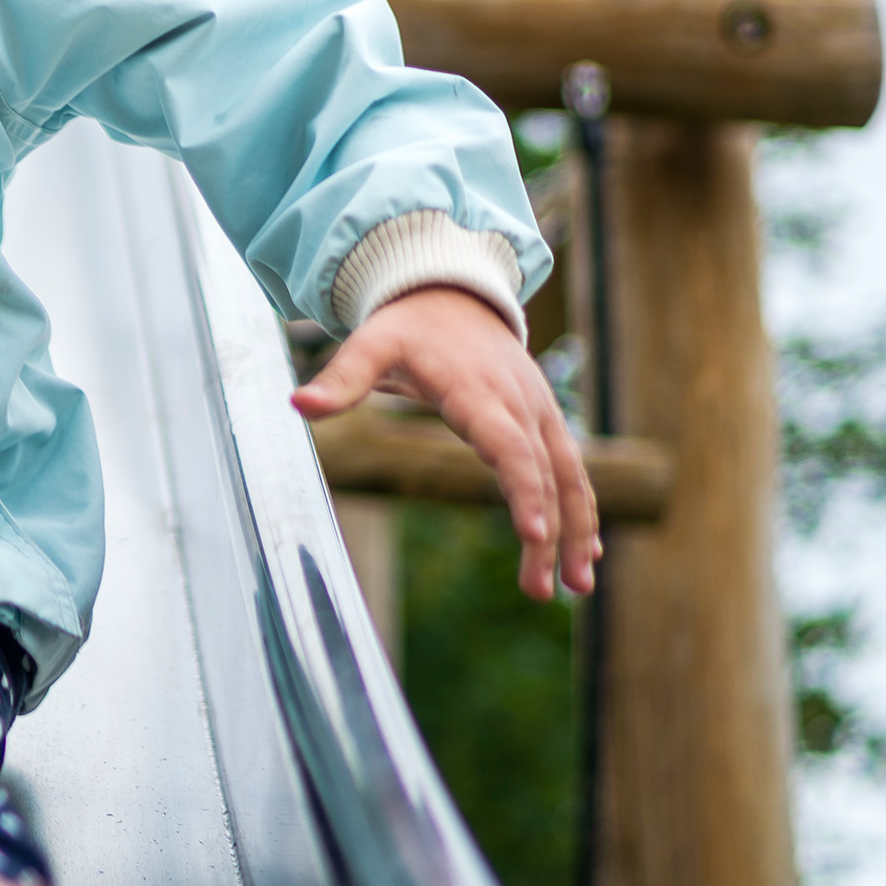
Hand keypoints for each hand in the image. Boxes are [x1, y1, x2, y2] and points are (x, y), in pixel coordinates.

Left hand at [294, 287, 593, 598]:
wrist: (455, 293)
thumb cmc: (409, 326)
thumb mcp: (372, 344)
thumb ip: (341, 378)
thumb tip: (299, 404)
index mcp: (480, 393)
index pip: (509, 447)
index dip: (525, 490)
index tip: (534, 535)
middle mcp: (520, 405)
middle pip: (546, 476)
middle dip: (551, 534)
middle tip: (545, 591)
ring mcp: (540, 413)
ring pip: (570, 477)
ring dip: (578, 532)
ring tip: (578, 587)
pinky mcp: (546, 422)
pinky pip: (571, 470)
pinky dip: (581, 510)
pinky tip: (586, 553)